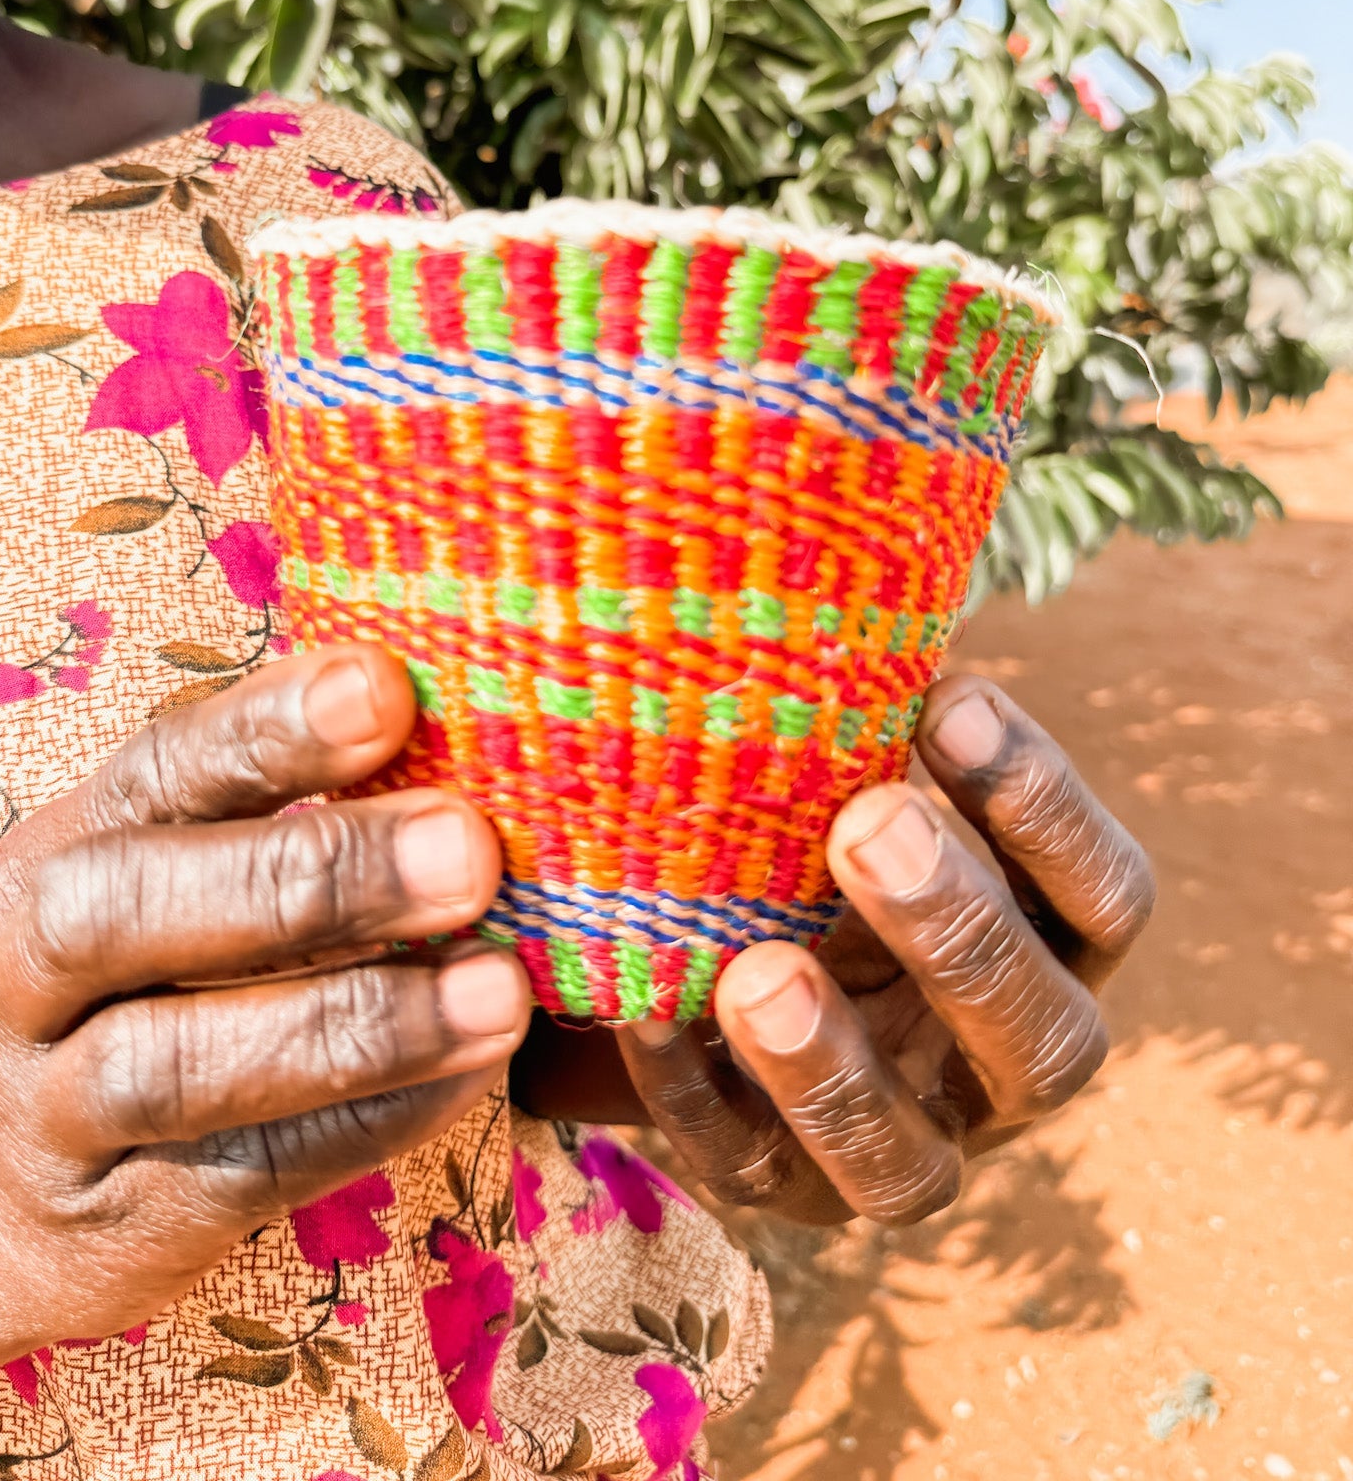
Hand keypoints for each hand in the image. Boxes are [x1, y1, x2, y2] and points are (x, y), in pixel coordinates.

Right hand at [0, 650, 529, 1446]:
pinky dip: (369, 1120)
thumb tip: (479, 740)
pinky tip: (469, 1075)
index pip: (158, 767)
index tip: (387, 688)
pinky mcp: (124, 1224)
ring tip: (497, 988)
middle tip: (468, 852)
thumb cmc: (139, 988)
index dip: (270, 727)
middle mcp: (32, 972)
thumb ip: (288, 812)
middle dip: (313, 874)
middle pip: (131, 908)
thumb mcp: (176, 879)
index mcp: (69, 846)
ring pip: (174, 1065)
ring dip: (353, 1019)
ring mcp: (58, 1108)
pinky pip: (250, 1171)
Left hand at [617, 676, 1154, 1225]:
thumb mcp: (851, 779)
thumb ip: (861, 713)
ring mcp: (900, 1146)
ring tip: (754, 971)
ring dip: (836, 1066)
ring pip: (913, 1165)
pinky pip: (748, 1170)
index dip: (1044, 808)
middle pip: (1045, 1037)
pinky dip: (693, 1092)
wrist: (711, 966)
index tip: (951, 699)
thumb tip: (825, 558)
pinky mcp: (783, 1192)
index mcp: (1048, 948)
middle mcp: (999, 1066)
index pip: (1108, 898)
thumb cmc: (808, 830)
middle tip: (866, 820)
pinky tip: (643, 1006)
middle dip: (962, 932)